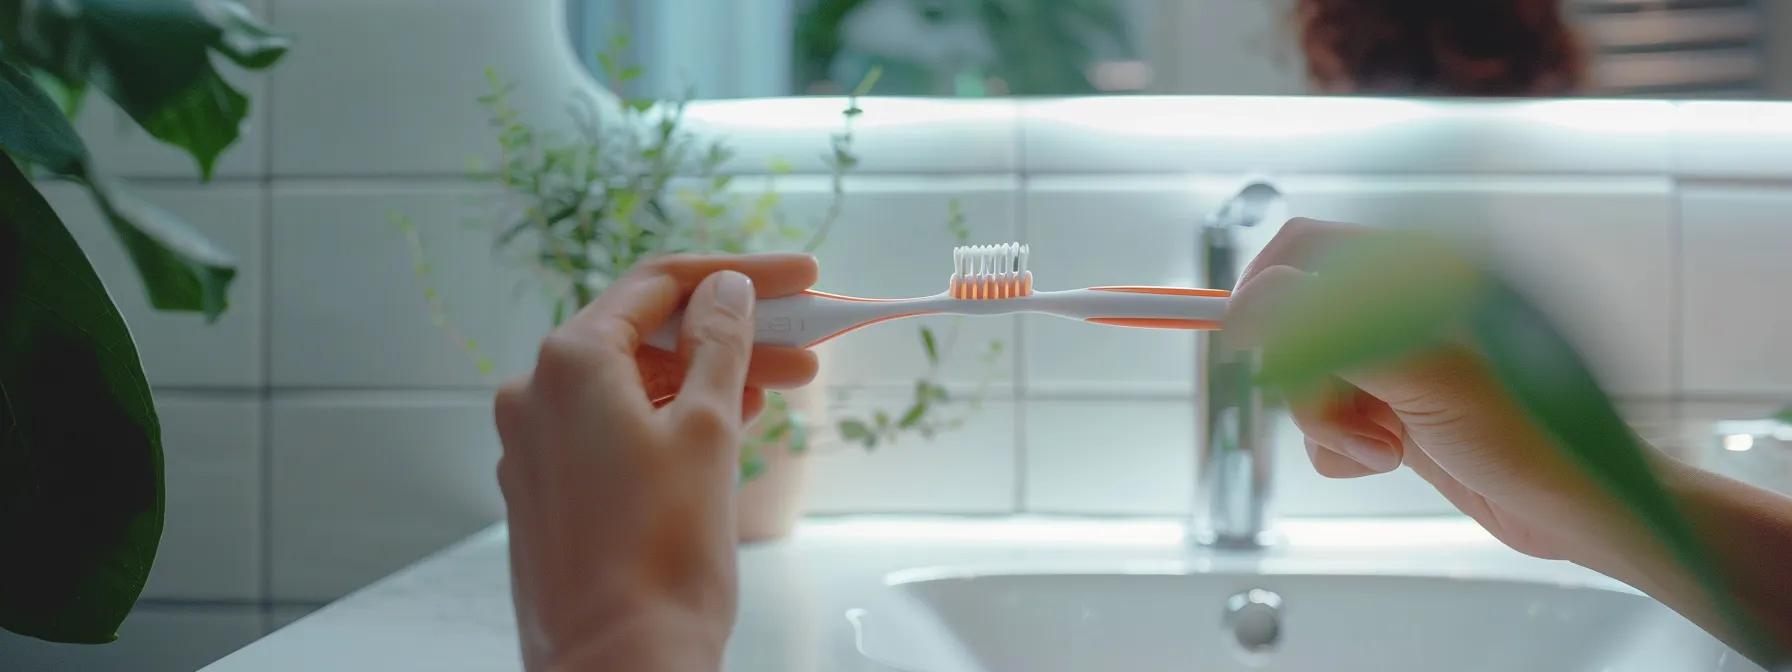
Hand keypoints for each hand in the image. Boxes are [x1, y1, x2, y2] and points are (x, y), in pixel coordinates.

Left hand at [494, 253, 819, 671]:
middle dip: (731, 335)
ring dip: (705, 380)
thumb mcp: (707, 430)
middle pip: (646, 336)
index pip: (659, 287)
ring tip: (778, 393)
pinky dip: (670, 419)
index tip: (801, 280)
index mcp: (569, 364)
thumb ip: (719, 345)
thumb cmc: (662, 554)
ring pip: (632, 386)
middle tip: (807, 348)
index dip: (738, 276)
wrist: (619, 665)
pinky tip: (724, 429)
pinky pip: (613, 429)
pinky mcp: (548, 492)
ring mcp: (536, 447)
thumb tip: (725, 291)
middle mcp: (536, 396)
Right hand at [1226, 219, 1646, 562]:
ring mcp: (1402, 361)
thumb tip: (1251, 305)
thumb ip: (1336, 333)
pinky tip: (1390, 461)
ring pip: (1308, 376)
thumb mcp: (1428, 378)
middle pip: (1297, 322)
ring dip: (1327, 422)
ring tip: (1385, 450)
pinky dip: (1342, 446)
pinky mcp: (1400, 409)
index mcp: (1423, 273)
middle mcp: (1407, 308)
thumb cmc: (1533, 437)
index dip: (1265, 289)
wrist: (1583, 510)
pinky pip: (1331, 419)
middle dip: (1306, 378)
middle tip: (1346, 418)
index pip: (1309, 251)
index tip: (1243, 342)